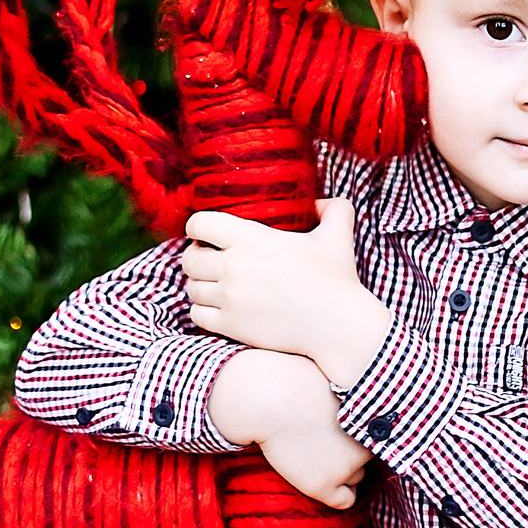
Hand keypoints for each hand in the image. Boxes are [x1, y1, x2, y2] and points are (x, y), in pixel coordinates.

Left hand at [184, 198, 391, 387]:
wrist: (337, 326)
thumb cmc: (336, 281)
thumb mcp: (337, 235)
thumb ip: (332, 209)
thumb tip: (320, 201)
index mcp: (252, 239)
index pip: (199, 224)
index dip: (198, 227)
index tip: (207, 234)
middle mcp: (234, 267)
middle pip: (189, 258)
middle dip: (197, 257)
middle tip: (212, 261)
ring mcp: (230, 298)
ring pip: (191, 288)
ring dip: (200, 285)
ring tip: (216, 285)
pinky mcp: (231, 325)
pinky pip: (197, 314)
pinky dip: (203, 311)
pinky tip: (220, 307)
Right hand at [209, 347, 371, 509]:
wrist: (267, 396)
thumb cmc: (293, 379)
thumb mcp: (334, 380)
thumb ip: (351, 400)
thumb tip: (362, 414)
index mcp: (375, 418)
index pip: (377, 437)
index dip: (356, 434)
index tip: (338, 429)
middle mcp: (368, 443)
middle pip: (367, 457)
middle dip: (349, 452)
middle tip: (323, 439)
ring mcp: (348, 465)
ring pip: (356, 477)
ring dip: (340, 470)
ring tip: (313, 452)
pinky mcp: (325, 484)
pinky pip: (344, 500)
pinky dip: (334, 493)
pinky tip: (316, 477)